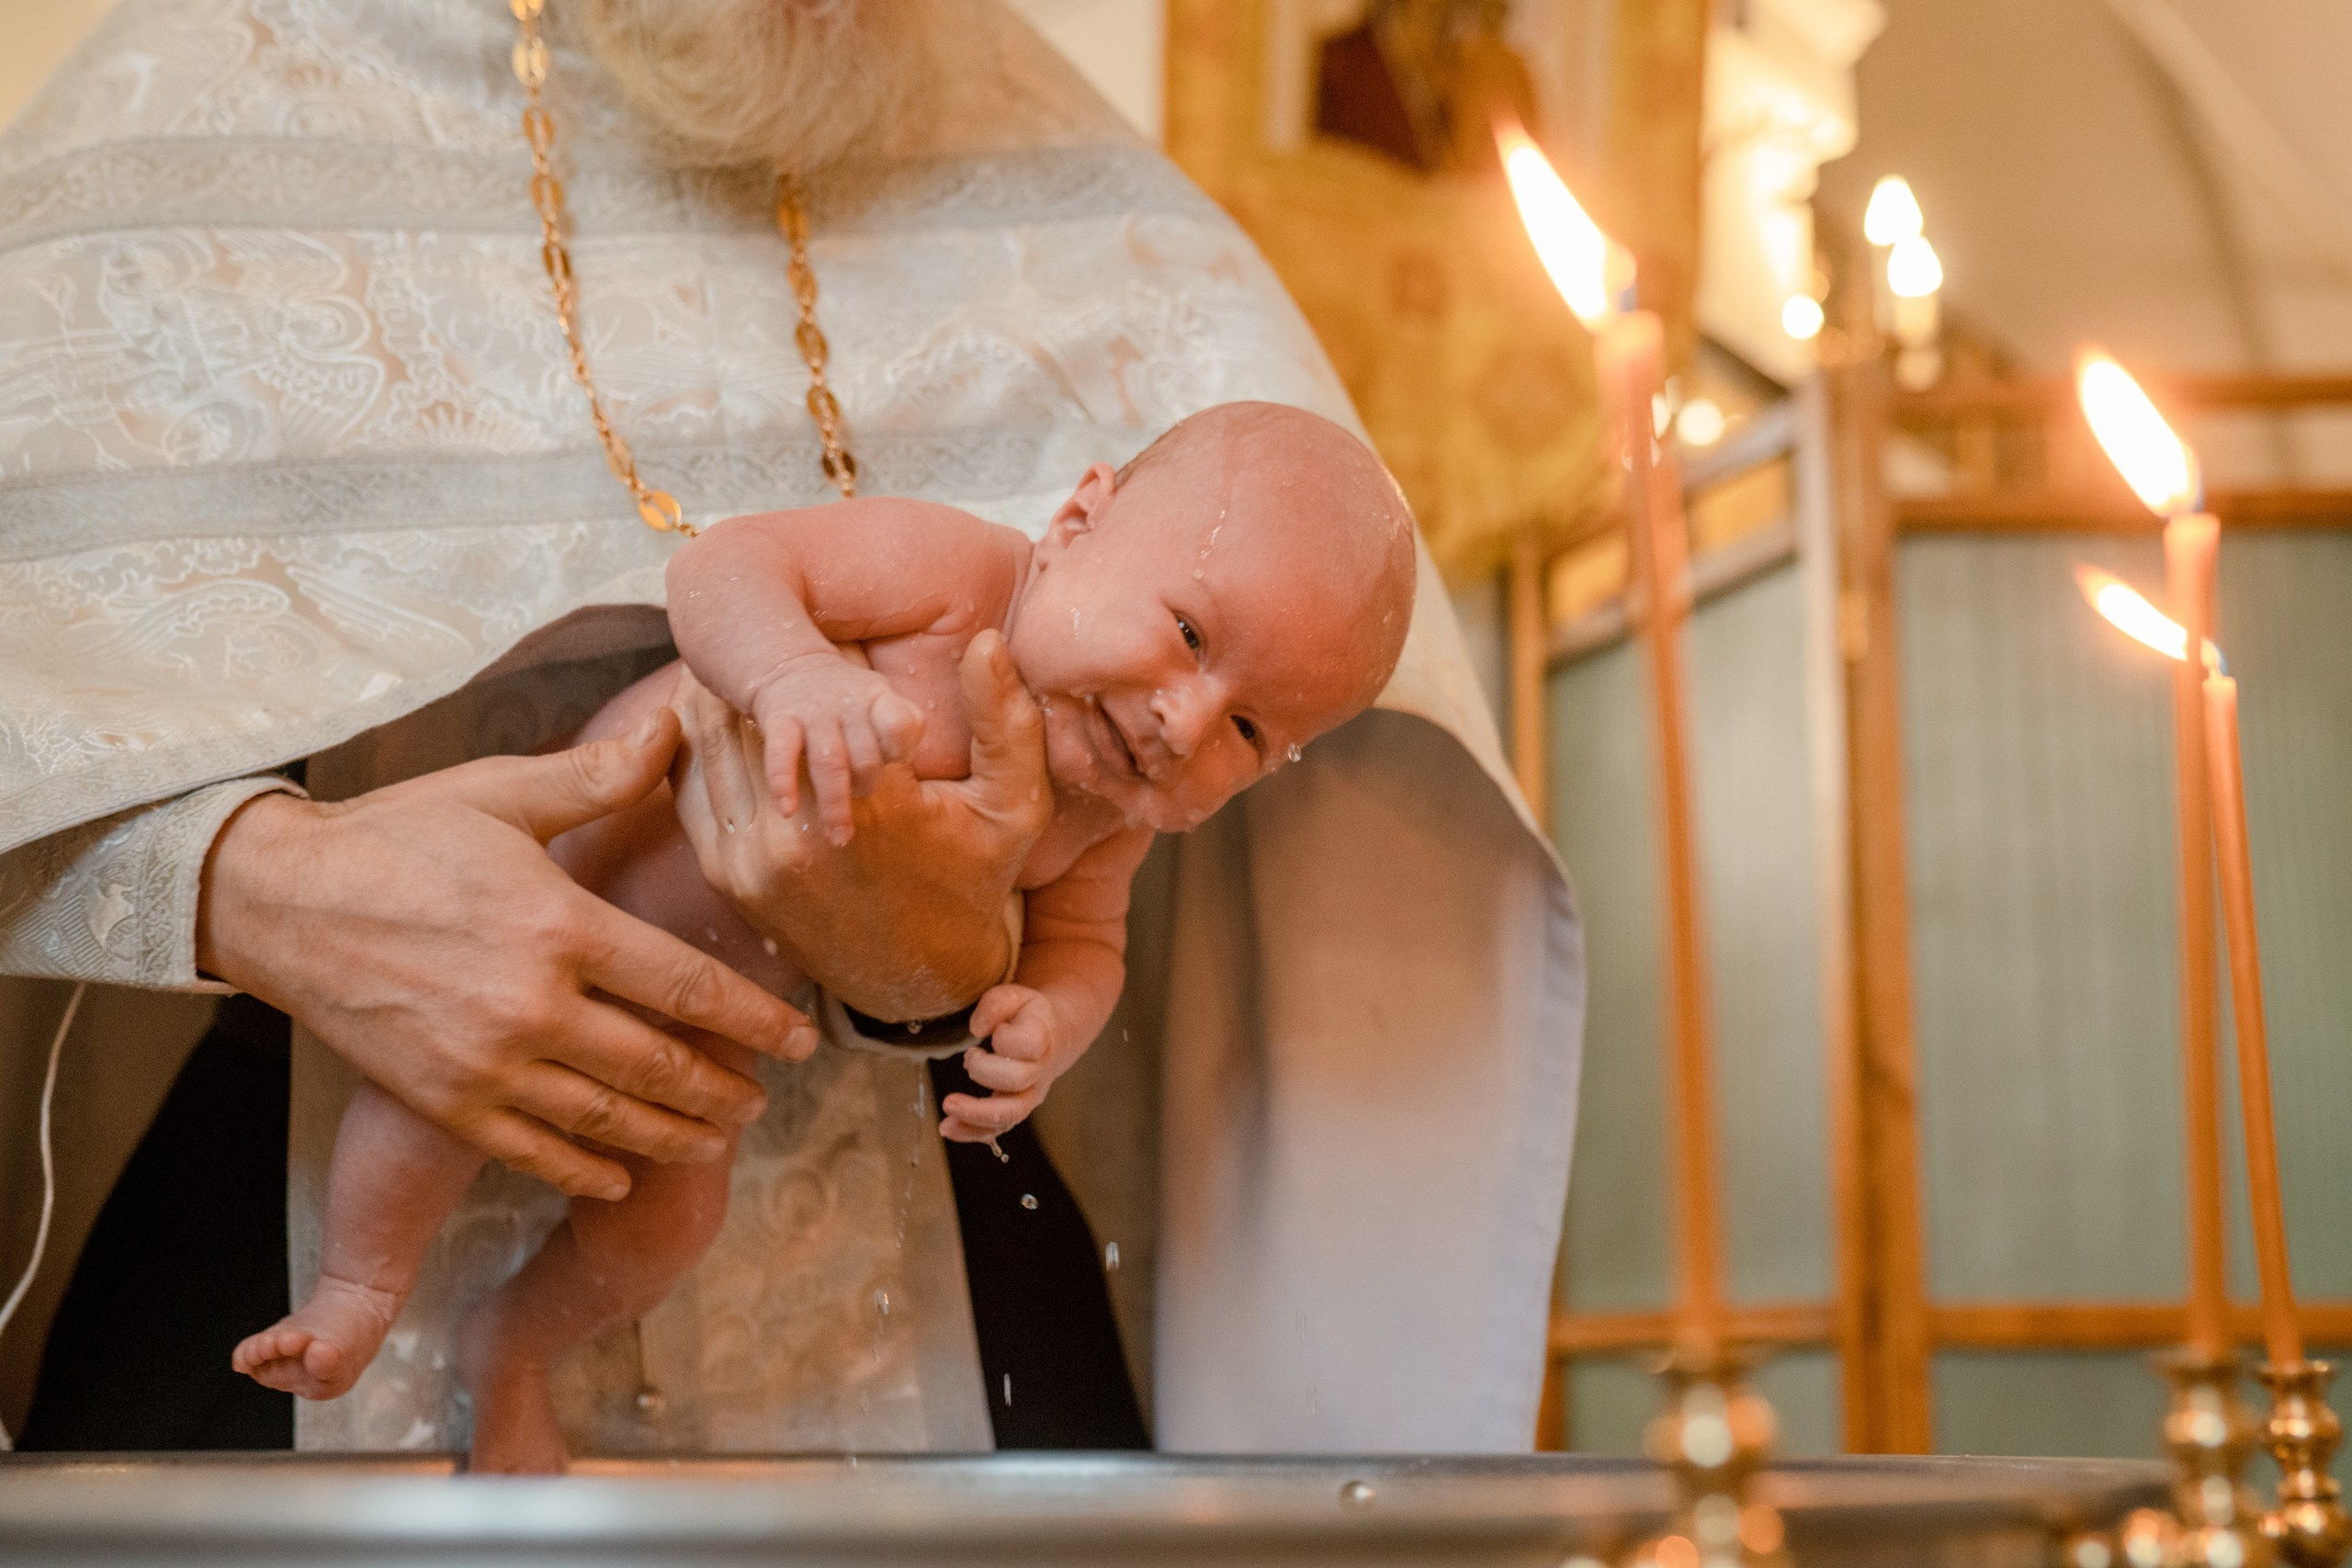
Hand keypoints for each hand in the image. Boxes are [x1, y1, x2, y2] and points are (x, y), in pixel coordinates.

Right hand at [197, 708, 817, 1200]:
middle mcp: (533, 1006)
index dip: (755, 1021)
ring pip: (608, 1119)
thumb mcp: (504, 792)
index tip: (802, 1041)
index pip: (687, 986)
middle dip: (724, 1091)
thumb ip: (601, 775)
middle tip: (764, 1101)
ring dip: (673, 1135)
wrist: (279, 901)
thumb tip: (678, 720)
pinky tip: (623, 1174)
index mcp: (562, 927)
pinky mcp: (445, 1102)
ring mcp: (487, 1064)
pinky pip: (534, 1151)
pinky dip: (586, 1169)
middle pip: (660, 1067)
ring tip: (717, 1137)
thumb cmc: (398, 836)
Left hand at [671, 630, 1052, 1020]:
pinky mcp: (725, 873)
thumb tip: (988, 641)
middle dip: (766, 660)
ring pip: (713, 735)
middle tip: (766, 609)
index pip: (826, 686)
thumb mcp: (1014, 805)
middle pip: (756, 704)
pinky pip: (692, 782)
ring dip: (723, 687)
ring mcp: (754, 857)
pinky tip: (712, 703)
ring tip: (736, 646)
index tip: (833, 626)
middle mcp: (801, 833)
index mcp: (873, 805)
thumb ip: (1005, 721)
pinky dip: (696, 737)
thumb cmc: (973, 880)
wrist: (920, 976)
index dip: (829, 648)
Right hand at [748, 653, 924, 842]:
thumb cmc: (849, 701)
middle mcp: (847, 705)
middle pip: (866, 757)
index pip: (900, 724)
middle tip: (861, 792)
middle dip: (866, 783)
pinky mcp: (780, 720)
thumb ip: (904, 727)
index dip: (901, 748)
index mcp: (878, 699)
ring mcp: (812, 713)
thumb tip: (904, 758)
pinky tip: (787, 811)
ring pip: (829, 763)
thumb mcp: (883, 700)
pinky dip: (783, 784)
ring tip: (839, 836)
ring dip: (835, 805)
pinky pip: (780, 754)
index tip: (898, 761)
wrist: (791, 667)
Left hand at [939, 983, 1078, 1141]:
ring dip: (976, 1114)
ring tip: (948, 1107)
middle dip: (986, 1071)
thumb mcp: (1014, 997)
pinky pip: (997, 1129)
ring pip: (1010, 1114)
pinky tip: (948, 1128)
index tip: (996, 1031)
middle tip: (969, 1057)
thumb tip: (977, 1028)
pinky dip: (971, 1132)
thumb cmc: (1027, 1016)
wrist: (1051, 1038)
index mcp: (1041, 1037)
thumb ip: (995, 1005)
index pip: (1028, 1044)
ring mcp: (1029, 1094)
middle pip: (1017, 1080)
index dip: (1007, 1039)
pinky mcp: (1014, 1110)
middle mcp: (1039, 1071)